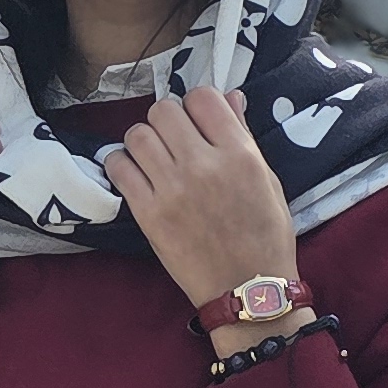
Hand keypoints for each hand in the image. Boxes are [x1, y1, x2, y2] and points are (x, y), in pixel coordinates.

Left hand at [102, 88, 307, 352]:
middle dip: (168, 120)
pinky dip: (122, 164)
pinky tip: (136, 174)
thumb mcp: (268, 181)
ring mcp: (172, 189)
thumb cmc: (265, 236)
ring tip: (154, 157)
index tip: (198, 121)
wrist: (247, 290)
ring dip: (144, 139)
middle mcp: (204, 165)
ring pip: (137, 134)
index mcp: (239, 155)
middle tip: (174, 140)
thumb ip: (244, 136)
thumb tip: (230, 97)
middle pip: (164, 110)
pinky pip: (118, 167)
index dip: (198, 104)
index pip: (203, 97)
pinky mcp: (148, 213)